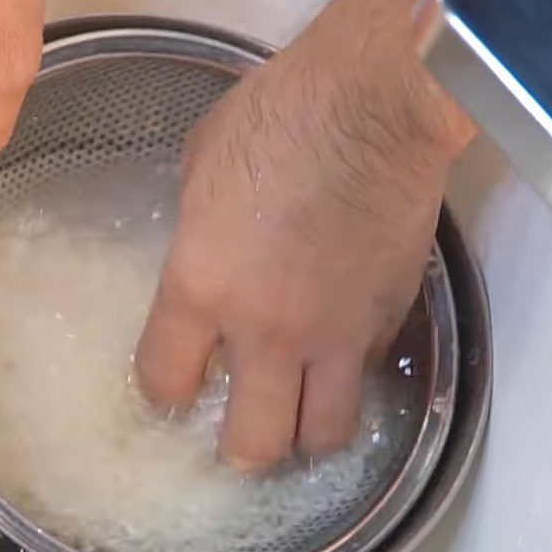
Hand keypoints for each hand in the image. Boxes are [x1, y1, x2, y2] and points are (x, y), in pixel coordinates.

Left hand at [136, 0, 474, 470]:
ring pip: (323, 434)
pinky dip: (347, 376)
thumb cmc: (274, 117)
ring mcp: (334, 334)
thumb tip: (206, 262)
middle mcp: (266, 331)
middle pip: (253, 443)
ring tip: (295, 416)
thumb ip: (197, 238)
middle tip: (239, 436)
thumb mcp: (200, 169)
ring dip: (304, 434)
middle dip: (241, 451)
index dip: (164, 394)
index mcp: (201, 288)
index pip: (166, 381)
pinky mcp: (387, 320)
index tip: (173, 389)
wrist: (374, 99)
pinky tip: (338, 352)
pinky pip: (364, 375)